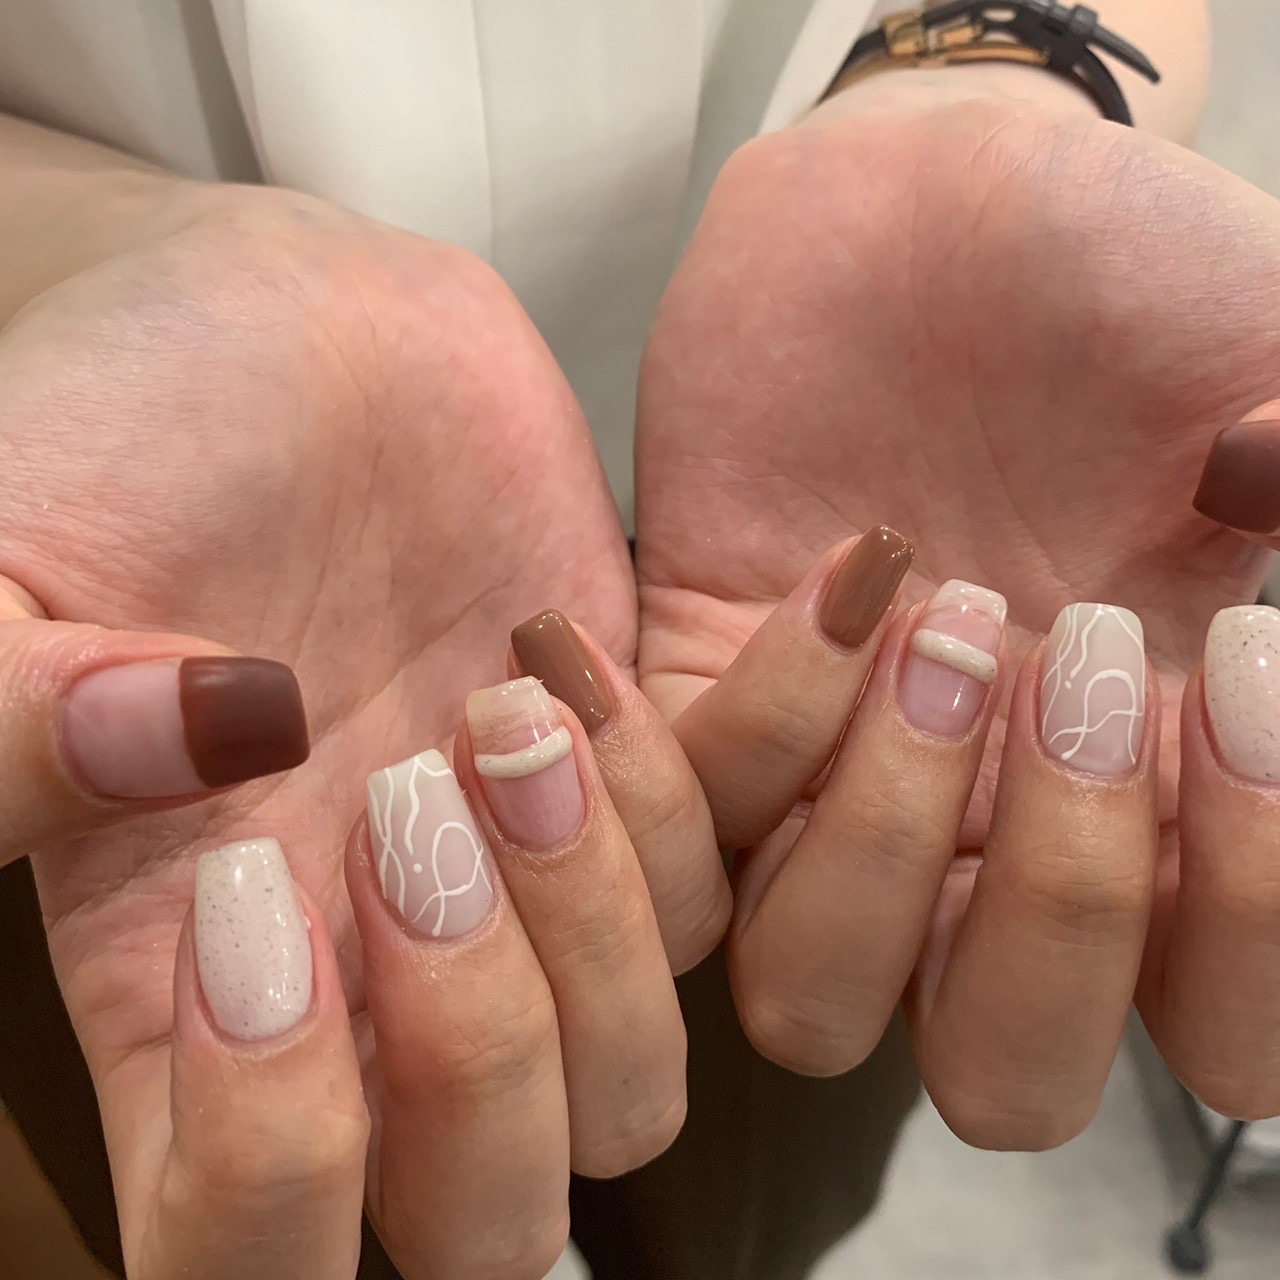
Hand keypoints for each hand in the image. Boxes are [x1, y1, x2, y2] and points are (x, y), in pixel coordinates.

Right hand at [0, 187, 727, 1277]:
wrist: (284, 332)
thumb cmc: (119, 435)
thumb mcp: (3, 572)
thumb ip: (18, 720)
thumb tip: (216, 748)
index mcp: (186, 987)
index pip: (246, 1248)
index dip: (270, 1152)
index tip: (250, 892)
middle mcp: (375, 974)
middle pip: (500, 1214)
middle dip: (486, 1043)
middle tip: (417, 801)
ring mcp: (528, 882)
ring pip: (643, 1067)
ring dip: (604, 905)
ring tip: (511, 698)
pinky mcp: (641, 767)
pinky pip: (752, 860)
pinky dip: (714, 773)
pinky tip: (575, 634)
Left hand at [636, 76, 1279, 1140]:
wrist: (942, 208)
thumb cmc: (1126, 291)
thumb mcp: (1268, 384)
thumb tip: (1275, 610)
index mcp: (1164, 814)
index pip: (1222, 1027)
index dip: (1247, 911)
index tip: (1237, 663)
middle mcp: (994, 848)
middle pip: (1003, 1071)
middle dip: (1056, 905)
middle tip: (1067, 653)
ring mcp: (836, 797)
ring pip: (810, 999)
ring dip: (875, 832)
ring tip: (933, 609)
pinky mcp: (699, 712)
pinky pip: (682, 831)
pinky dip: (754, 718)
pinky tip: (829, 567)